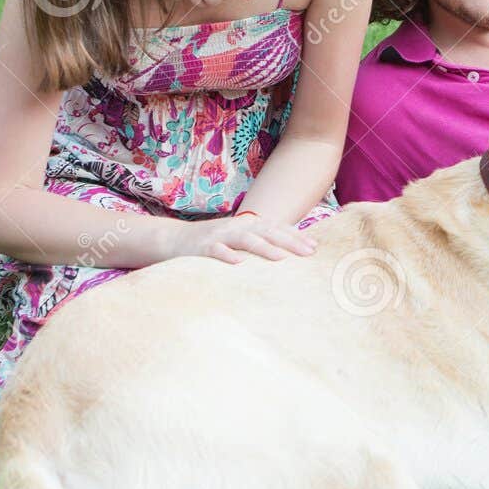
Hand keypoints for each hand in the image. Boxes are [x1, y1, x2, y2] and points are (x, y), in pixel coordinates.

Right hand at [183, 215, 316, 263]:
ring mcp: (219, 235)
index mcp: (247, 225)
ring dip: (264, 248)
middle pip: (266, 231)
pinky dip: (227, 256)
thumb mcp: (238, 240)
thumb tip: (288, 253)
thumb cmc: (213, 243)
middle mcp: (236, 226)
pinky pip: (216, 251)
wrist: (173, 240)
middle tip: (308, 254)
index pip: (276, 228)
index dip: (295, 236)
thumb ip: (259, 243)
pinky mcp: (202, 247)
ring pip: (245, 239)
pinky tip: (239, 263)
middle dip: (289, 241)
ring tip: (282, 259)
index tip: (315, 248)